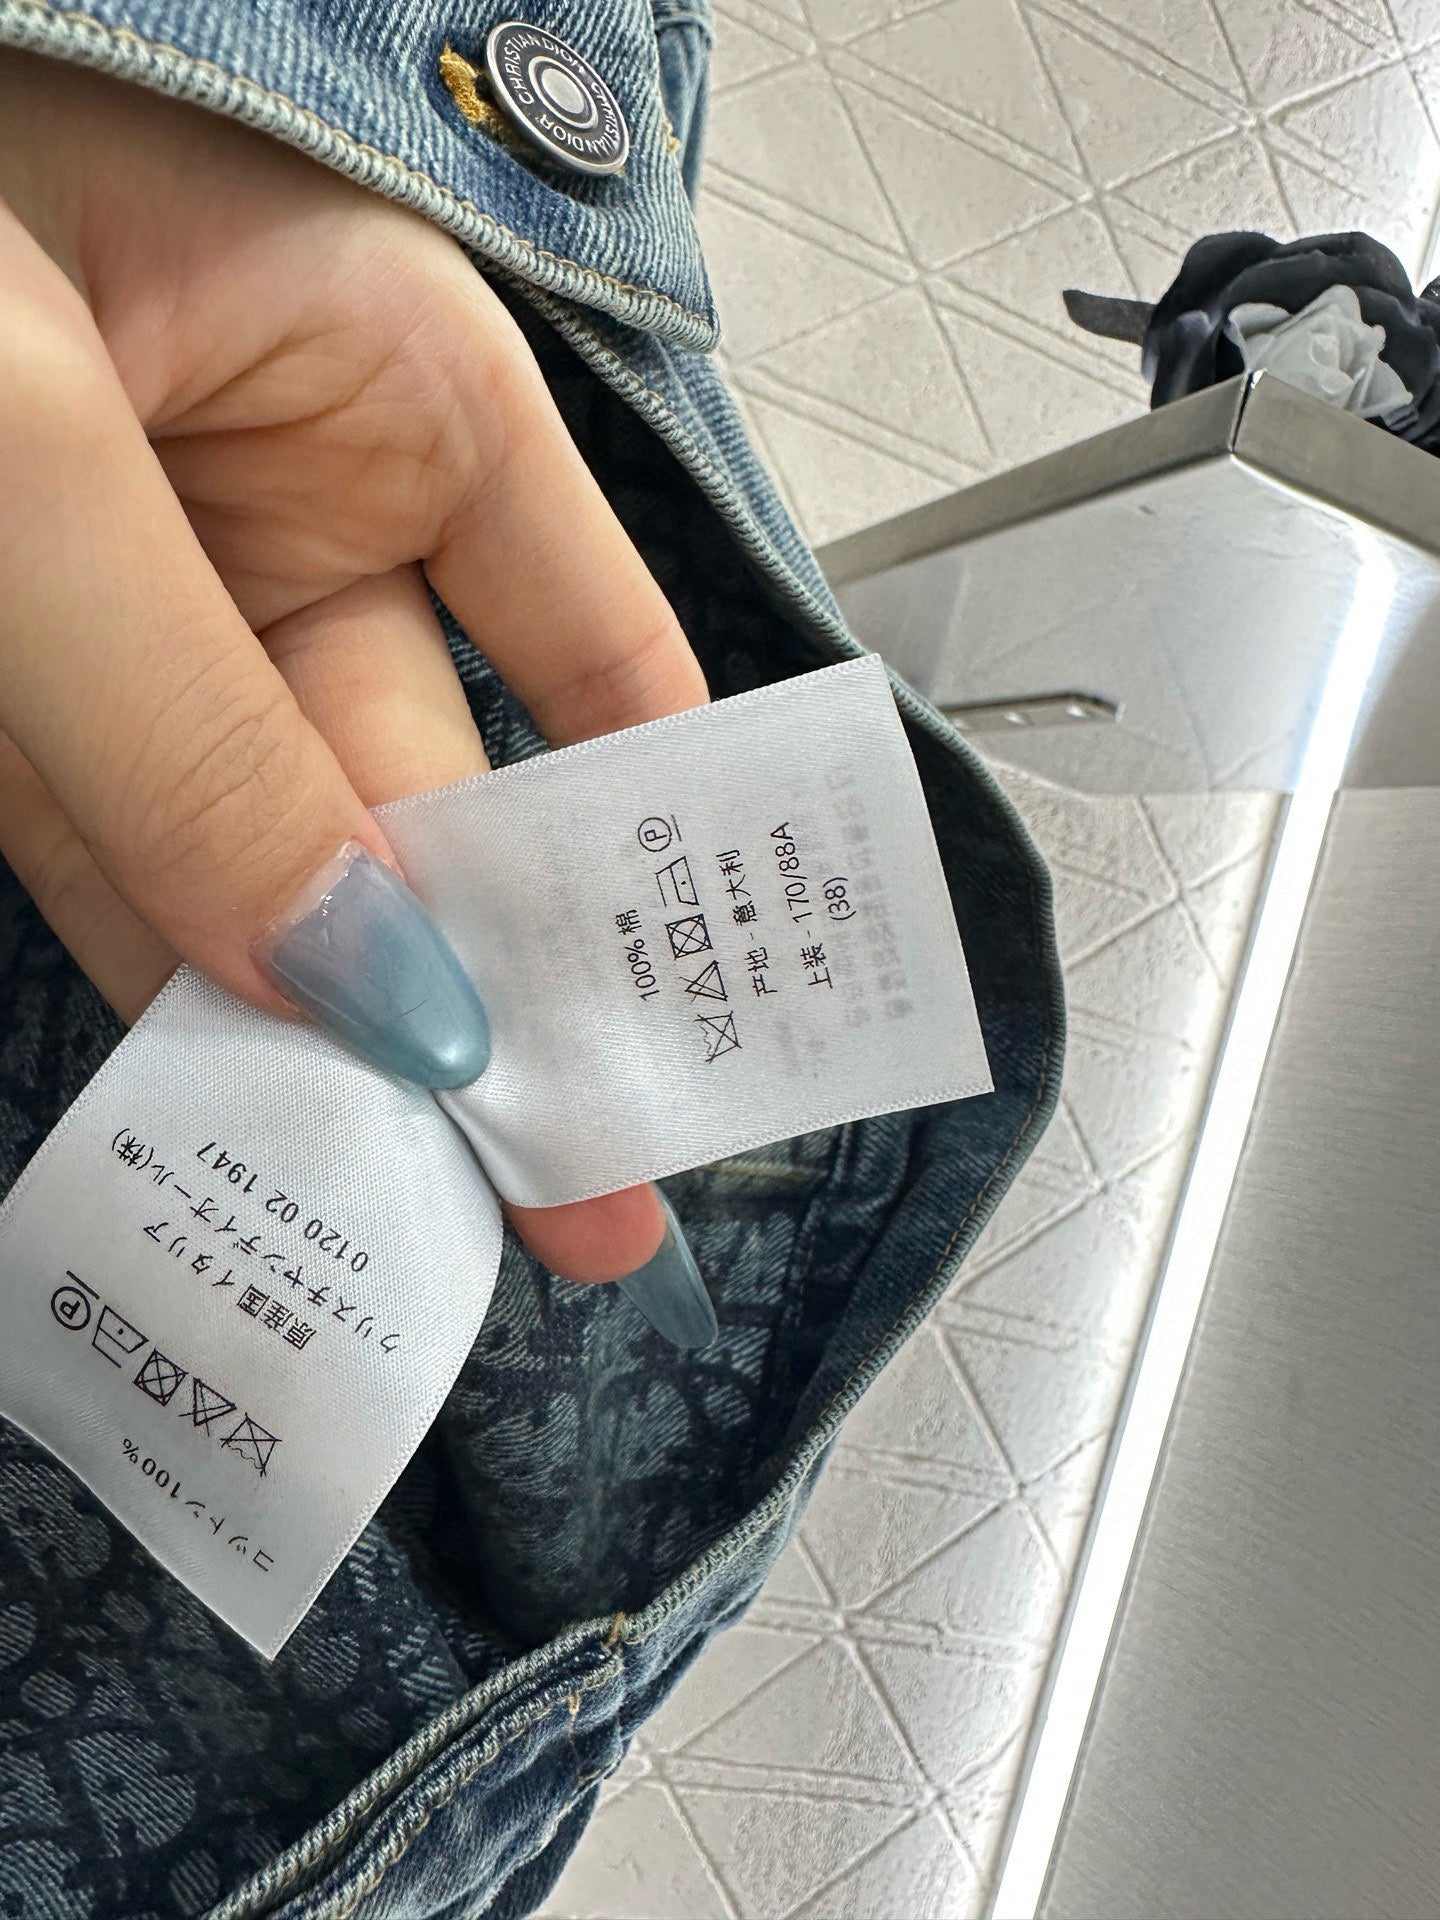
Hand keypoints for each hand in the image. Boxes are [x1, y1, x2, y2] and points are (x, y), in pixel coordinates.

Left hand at [0, 49, 709, 1311]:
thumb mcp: (36, 440)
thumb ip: (199, 729)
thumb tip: (365, 982)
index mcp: (400, 386)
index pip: (600, 658)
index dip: (656, 847)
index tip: (699, 1021)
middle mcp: (298, 503)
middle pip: (436, 793)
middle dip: (497, 995)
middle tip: (572, 1199)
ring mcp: (152, 604)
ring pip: (280, 853)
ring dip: (338, 1032)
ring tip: (424, 1209)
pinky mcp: (23, 683)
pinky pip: (133, 858)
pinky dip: (182, 989)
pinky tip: (254, 1117)